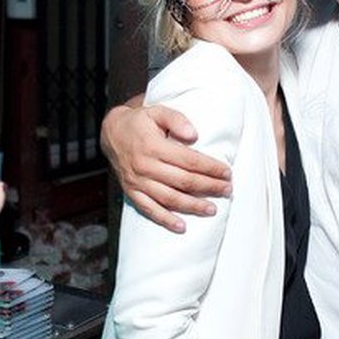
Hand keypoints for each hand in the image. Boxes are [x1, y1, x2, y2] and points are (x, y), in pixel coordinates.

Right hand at [101, 98, 232, 232]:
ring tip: (212, 209)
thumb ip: (177, 119)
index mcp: (153, 146)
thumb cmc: (140, 123)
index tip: (227, 173)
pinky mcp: (132, 192)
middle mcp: (145, 166)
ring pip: (169, 198)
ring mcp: (138, 182)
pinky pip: (149, 209)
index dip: (210, 168)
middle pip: (183, 181)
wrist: (111, 134)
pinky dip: (165, 219)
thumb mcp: (157, 111)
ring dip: (193, 206)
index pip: (189, 160)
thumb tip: (194, 135)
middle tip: (227, 190)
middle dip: (209, 187)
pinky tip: (181, 227)